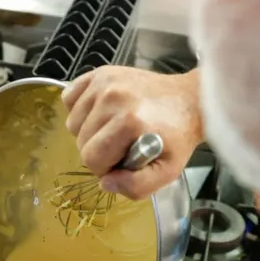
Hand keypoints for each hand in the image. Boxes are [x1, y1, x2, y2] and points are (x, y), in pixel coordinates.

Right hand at [61, 66, 203, 198]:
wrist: (189, 101)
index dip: (105, 168)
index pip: (91, 159)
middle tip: (122, 145)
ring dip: (89, 132)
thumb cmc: (177, 136)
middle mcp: (113, 98)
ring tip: (113, 129)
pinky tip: (101, 113)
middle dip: (98, 150)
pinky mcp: (101, 73)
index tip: (123, 161)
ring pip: (73, 123)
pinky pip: (70, 98)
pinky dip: (81, 109)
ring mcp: (105, 82)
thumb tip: (106, 182)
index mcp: (129, 122)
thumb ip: (136, 187)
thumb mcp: (167, 172)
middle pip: (80, 141)